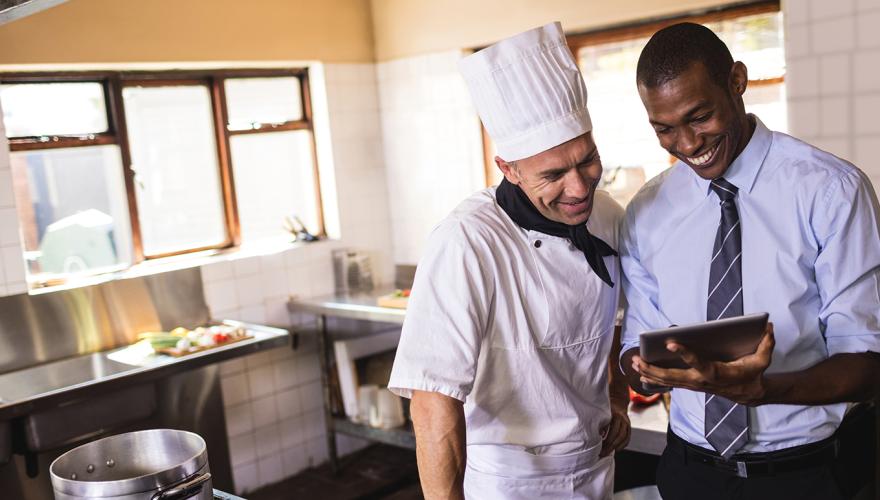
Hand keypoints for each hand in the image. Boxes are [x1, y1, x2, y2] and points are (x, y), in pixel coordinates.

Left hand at [600, 403, 630, 456]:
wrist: (617, 402)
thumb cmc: (606, 408)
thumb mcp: (602, 412)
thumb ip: (600, 422)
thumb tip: (594, 435)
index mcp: (616, 415)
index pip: (613, 431)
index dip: (607, 440)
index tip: (600, 447)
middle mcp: (623, 419)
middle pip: (619, 436)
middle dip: (610, 446)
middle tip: (602, 453)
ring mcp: (627, 423)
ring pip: (624, 438)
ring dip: (616, 447)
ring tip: (608, 453)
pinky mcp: (629, 427)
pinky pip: (627, 438)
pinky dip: (622, 445)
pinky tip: (616, 450)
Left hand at [632, 323, 774, 405]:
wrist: (748, 393)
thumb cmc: (752, 373)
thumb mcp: (762, 360)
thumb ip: (766, 344)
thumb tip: (768, 326)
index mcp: (715, 372)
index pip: (696, 362)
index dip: (683, 353)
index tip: (670, 342)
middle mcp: (700, 380)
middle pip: (672, 376)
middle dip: (653, 369)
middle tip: (637, 359)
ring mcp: (693, 384)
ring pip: (667, 381)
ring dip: (648, 373)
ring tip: (633, 363)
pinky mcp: (690, 384)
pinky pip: (669, 382)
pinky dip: (654, 377)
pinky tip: (641, 371)